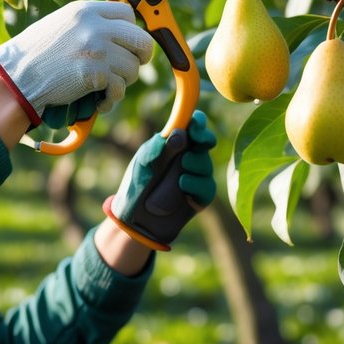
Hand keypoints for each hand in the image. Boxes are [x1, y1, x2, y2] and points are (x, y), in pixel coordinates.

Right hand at [0, 0, 153, 122]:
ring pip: (133, 68)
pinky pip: (119, 88)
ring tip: (106, 86)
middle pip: (141, 39)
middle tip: (130, 66)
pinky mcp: (96, 74)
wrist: (17, 75)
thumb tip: (118, 26)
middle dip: (140, 56)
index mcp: (86, 10)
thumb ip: (89, 21)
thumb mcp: (61, 23)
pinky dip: (111, 98)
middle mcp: (95, 26)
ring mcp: (97, 49)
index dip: (131, 30)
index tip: (126, 43)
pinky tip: (100, 100)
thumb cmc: (36, 52)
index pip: (127, 13)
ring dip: (123, 81)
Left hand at [103, 110, 216, 250]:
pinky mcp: (200, 197)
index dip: (198, 122)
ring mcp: (195, 177)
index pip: (191, 126)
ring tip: (179, 176)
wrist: (136, 221)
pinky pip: (208, 187)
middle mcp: (186, 157)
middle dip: (205, 140)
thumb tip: (179, 134)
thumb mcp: (141, 165)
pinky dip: (196, 185)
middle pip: (206, 141)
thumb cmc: (136, 187)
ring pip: (206, 164)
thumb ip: (157, 148)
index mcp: (172, 145)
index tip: (195, 126)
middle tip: (195, 144)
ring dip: (195, 165)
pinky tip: (183, 188)